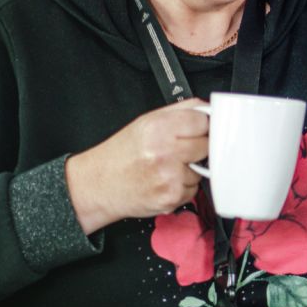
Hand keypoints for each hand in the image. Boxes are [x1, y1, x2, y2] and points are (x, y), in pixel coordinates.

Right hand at [67, 101, 209, 233]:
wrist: (99, 184)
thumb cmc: (122, 154)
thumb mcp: (146, 121)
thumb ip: (180, 111)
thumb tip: (207, 109)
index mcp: (158, 128)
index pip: (203, 121)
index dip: (200, 125)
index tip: (195, 130)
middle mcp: (164, 152)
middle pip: (207, 145)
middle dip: (197, 147)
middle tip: (177, 150)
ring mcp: (169, 177)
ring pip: (202, 170)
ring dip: (190, 169)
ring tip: (166, 167)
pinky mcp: (171, 197)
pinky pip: (194, 189)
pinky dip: (183, 186)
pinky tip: (165, 181)